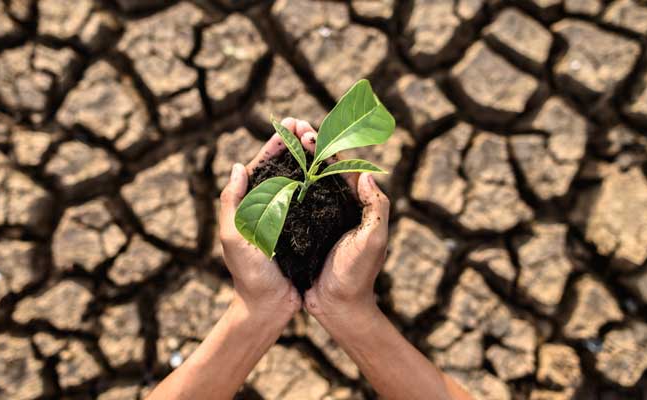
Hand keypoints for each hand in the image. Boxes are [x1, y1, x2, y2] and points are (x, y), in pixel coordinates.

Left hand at [218, 122, 303, 320]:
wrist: (269, 307)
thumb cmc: (249, 274)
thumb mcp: (234, 237)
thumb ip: (232, 203)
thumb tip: (239, 166)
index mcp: (249, 205)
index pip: (261, 167)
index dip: (275, 144)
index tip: (289, 124)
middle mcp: (268, 207)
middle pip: (282, 168)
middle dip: (294, 144)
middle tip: (308, 124)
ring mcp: (287, 217)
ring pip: (299, 180)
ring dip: (309, 159)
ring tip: (322, 139)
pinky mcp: (304, 229)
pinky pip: (313, 200)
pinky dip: (321, 183)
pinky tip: (333, 171)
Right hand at [291, 120, 389, 320]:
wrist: (338, 307)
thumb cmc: (357, 275)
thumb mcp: (373, 240)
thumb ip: (377, 208)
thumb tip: (368, 174)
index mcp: (357, 205)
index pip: (342, 167)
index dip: (326, 147)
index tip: (308, 131)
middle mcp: (339, 207)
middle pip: (323, 168)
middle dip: (308, 145)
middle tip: (291, 125)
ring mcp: (321, 218)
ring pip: (307, 181)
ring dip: (295, 160)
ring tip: (281, 140)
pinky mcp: (305, 231)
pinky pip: (294, 202)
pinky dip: (285, 185)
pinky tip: (270, 174)